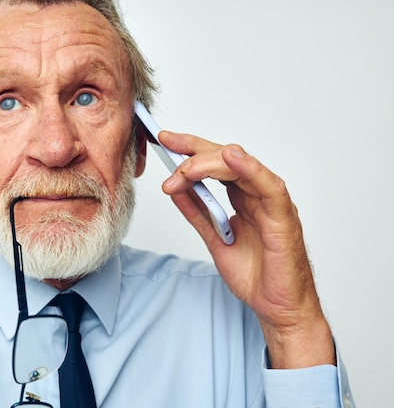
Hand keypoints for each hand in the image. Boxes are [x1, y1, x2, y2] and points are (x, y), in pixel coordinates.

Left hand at [159, 131, 334, 368]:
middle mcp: (258, 195)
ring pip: (243, 168)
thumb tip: (175, 189)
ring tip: (184, 167)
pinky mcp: (284, 218)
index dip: (190, 150)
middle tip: (167, 143)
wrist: (277, 308)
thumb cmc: (255, 275)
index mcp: (244, 198)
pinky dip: (251, 170)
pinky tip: (232, 158)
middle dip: (194, 148)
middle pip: (226, 159)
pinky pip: (269, 187)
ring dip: (210, 163)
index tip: (165, 140)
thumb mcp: (214, 239)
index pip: (215, 164)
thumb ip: (198, 213)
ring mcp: (272, 204)